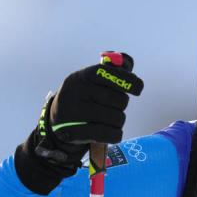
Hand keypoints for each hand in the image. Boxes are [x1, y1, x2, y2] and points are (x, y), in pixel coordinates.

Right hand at [15, 52, 143, 194]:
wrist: (58, 122)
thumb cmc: (85, 99)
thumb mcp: (92, 82)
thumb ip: (112, 72)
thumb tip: (127, 62)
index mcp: (81, 77)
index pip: (106, 73)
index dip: (126, 80)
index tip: (138, 89)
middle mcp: (75, 92)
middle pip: (119, 100)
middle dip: (121, 105)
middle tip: (111, 107)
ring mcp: (73, 113)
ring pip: (118, 118)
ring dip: (118, 121)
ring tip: (107, 120)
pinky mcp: (76, 133)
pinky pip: (111, 134)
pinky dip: (115, 134)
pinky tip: (108, 132)